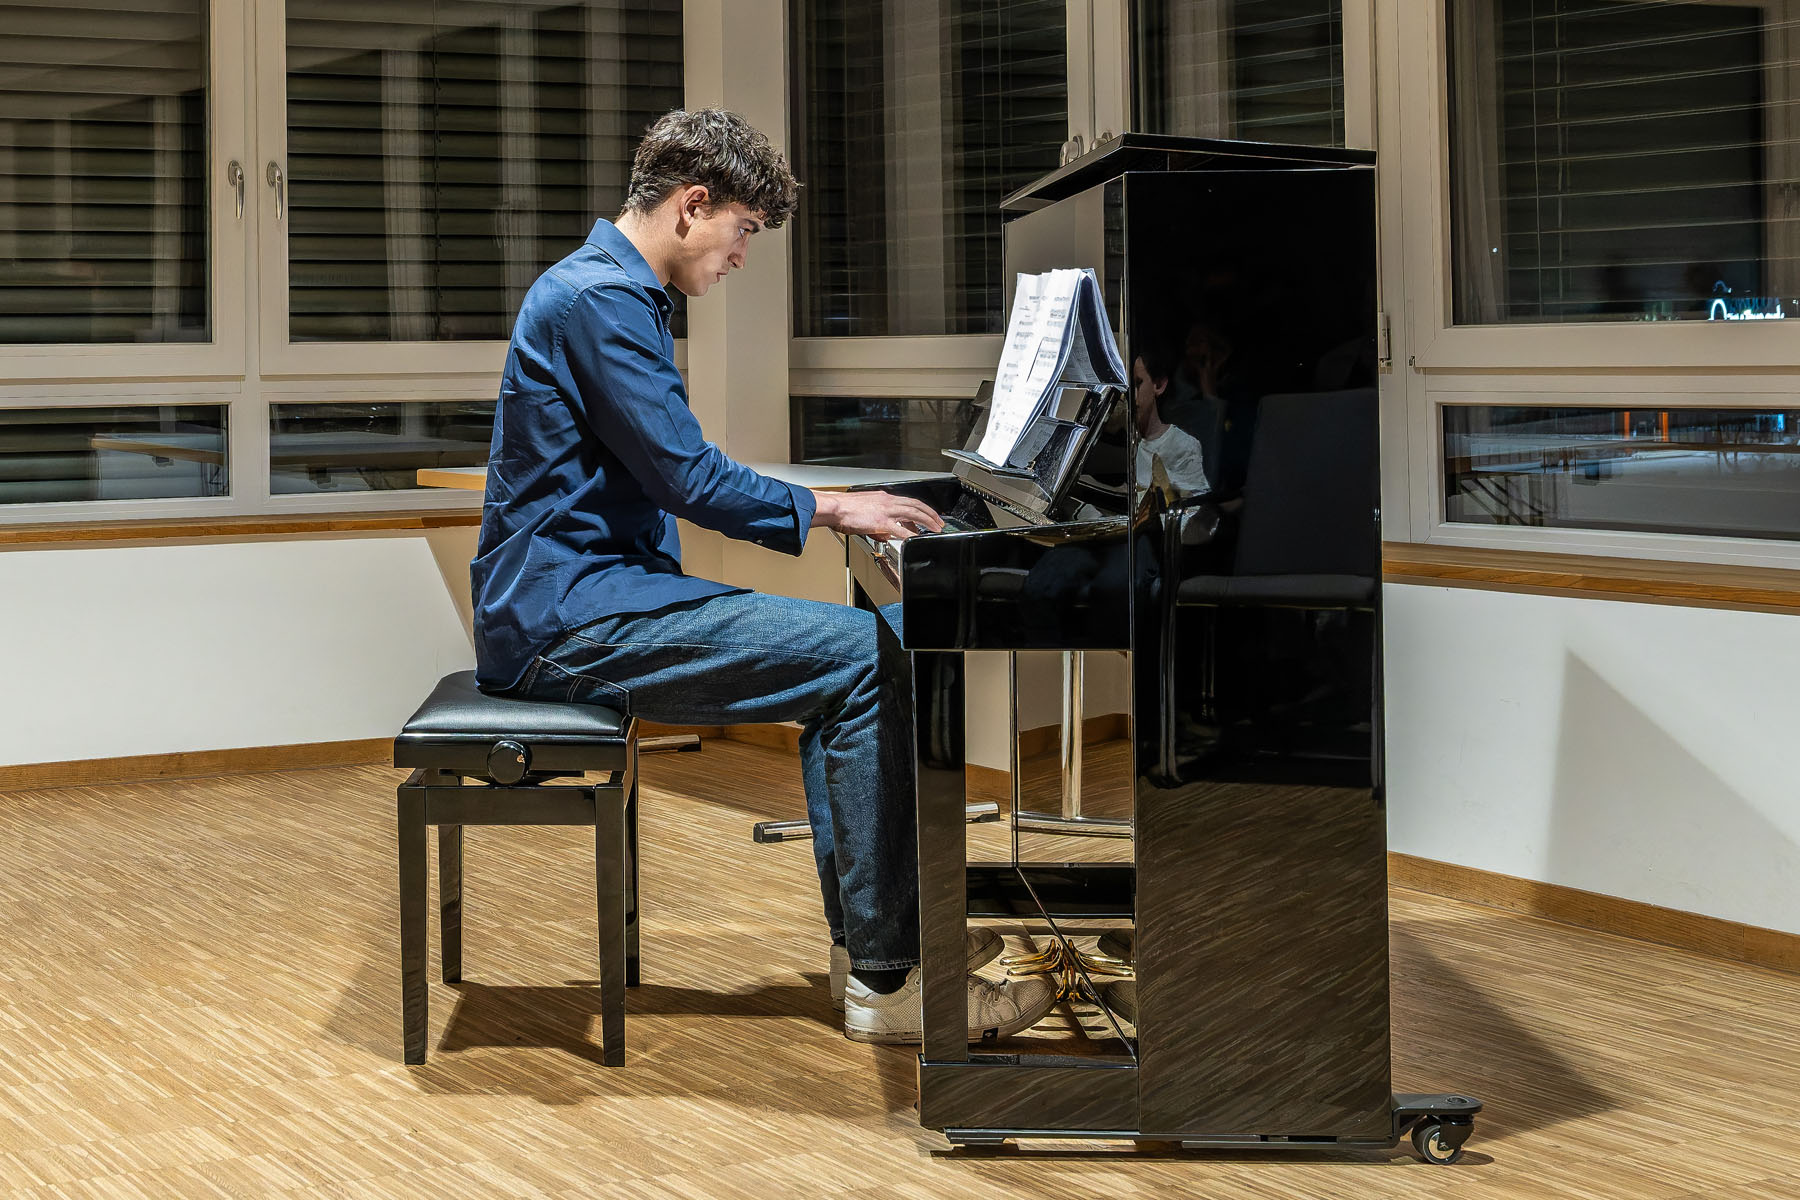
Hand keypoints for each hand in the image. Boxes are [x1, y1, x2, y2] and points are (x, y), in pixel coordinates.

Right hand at [812, 489, 944, 540]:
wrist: (834, 507)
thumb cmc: (843, 509)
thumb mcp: (865, 511)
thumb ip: (878, 520)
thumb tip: (885, 532)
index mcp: (883, 498)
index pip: (907, 501)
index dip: (921, 509)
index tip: (926, 516)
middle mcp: (887, 501)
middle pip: (916, 505)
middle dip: (930, 514)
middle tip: (939, 522)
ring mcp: (885, 511)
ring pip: (914, 513)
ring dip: (927, 521)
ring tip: (935, 529)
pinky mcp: (881, 522)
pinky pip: (901, 530)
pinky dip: (911, 535)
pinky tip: (917, 539)